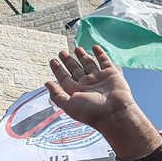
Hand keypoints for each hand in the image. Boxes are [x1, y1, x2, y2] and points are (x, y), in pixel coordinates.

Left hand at [45, 45, 161, 159]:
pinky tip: (94, 47)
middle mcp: (87, 85)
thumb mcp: (69, 105)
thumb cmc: (91, 112)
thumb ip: (57, 94)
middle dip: (68, 61)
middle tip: (61, 52)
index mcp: (76, 92)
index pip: (64, 78)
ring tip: (76, 48)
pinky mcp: (111, 74)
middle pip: (75, 70)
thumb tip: (46, 83)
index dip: (58, 70)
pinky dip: (100, 54)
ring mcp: (99, 78)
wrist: (115, 113)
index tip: (52, 61)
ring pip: (88, 64)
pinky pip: (104, 61)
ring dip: (82, 56)